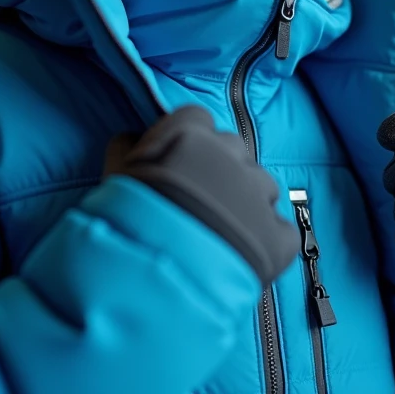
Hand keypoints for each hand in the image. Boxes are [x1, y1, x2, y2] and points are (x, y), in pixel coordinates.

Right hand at [105, 106, 299, 286]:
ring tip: (217, 233)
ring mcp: (259, 193)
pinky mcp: (278, 234)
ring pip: (260, 187)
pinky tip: (242, 256)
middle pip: (231, 150)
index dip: (185, 142)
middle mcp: (231, 154)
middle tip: (195, 203)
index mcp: (191, 134)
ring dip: (244, 204)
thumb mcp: (114, 177)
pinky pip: (280, 230)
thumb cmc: (129, 221)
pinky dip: (266, 241)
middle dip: (217, 171)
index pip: (195, 119)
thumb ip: (125, 150)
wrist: (159, 276)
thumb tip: (129, 138)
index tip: (173, 163)